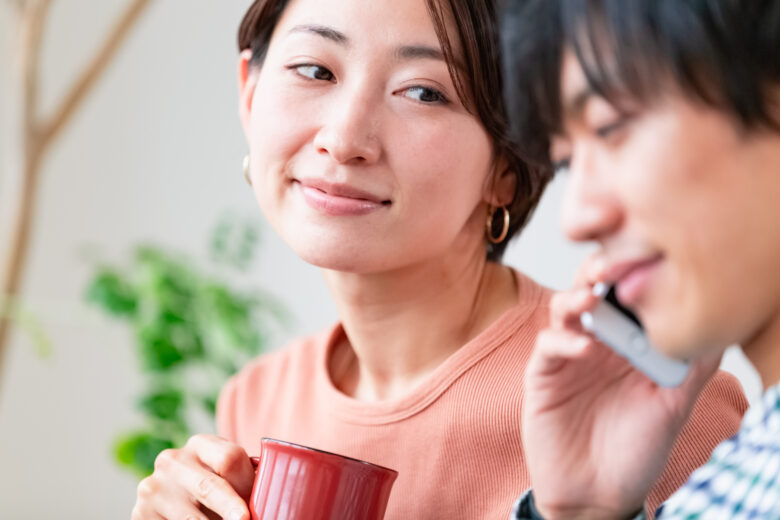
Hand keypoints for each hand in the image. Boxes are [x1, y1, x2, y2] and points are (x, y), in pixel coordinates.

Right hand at [131, 434, 254, 519]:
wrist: (170, 501)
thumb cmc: (214, 487)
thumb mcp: (226, 476)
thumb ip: (246, 479)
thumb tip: (274, 495)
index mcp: (201, 444)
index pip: (229, 457)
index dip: (247, 483)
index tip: (256, 504)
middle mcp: (173, 460)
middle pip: (210, 486)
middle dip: (231, 508)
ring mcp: (154, 486)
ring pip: (191, 517)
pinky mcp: (140, 512)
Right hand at [523, 259, 719, 519]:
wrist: (598, 493)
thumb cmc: (636, 450)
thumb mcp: (674, 406)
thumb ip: (691, 367)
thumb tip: (717, 326)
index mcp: (628, 342)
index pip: (628, 294)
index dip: (633, 271)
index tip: (646, 254)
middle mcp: (597, 341)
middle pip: (592, 290)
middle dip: (599, 271)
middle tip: (611, 265)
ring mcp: (568, 356)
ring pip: (564, 309)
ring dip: (576, 298)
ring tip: (591, 297)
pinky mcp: (543, 376)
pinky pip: (548, 346)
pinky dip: (563, 340)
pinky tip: (583, 348)